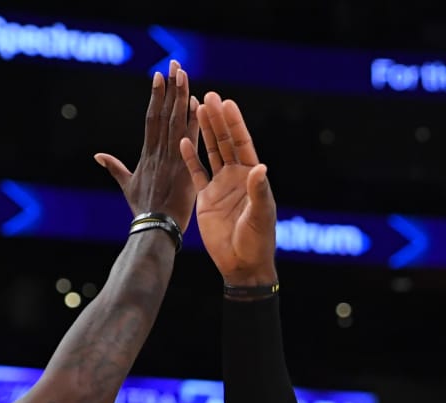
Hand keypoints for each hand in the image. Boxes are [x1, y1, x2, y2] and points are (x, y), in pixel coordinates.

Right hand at [95, 60, 200, 230]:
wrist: (153, 230)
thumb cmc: (142, 211)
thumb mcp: (126, 187)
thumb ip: (114, 168)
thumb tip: (98, 156)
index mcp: (146, 154)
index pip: (152, 118)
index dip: (156, 97)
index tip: (159, 76)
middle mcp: (158, 152)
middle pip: (164, 113)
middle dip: (169, 87)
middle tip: (174, 63)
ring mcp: (171, 159)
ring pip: (176, 121)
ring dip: (180, 96)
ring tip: (183, 73)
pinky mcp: (184, 169)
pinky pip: (189, 141)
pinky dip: (192, 122)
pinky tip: (197, 103)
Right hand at [182, 93, 277, 285]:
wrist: (241, 263)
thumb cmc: (257, 241)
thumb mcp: (260, 214)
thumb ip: (258, 191)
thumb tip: (261, 167)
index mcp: (252, 177)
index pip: (243, 144)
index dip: (235, 124)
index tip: (227, 103)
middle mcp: (237, 177)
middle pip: (226, 142)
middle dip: (218, 120)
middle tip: (209, 96)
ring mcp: (221, 185)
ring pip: (212, 152)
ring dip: (205, 131)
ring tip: (197, 108)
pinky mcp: (207, 197)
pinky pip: (197, 173)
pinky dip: (190, 157)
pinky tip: (184, 140)